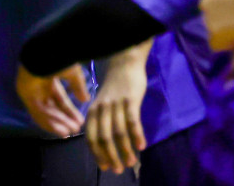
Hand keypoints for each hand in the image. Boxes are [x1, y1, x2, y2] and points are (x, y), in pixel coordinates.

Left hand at [16, 63, 89, 137]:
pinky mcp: (26, 97)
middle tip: (75, 130)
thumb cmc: (59, 59)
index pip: (61, 99)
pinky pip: (37, 113)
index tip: (79, 121)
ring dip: (57, 123)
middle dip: (64, 119)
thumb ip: (78, 87)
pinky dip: (48, 122)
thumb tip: (86, 99)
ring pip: (46, 112)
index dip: (69, 111)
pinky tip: (59, 129)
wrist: (45, 52)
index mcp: (51, 79)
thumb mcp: (73, 73)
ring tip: (68, 133)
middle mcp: (41, 87)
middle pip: (53, 108)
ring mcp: (33, 92)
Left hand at [86, 45, 148, 172]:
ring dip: (125, 150)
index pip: (91, 138)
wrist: (125, 63)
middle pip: (104, 138)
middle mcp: (102, 108)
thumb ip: (101, 121)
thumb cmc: (115, 86)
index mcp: (92, 111)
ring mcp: (116, 104)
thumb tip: (104, 147)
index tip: (106, 167)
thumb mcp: (102, 103)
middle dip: (111, 156)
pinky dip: (136, 135)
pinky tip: (142, 146)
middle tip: (119, 170)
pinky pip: (132, 121)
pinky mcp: (130, 99)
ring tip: (132, 162)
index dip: (98, 154)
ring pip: (119, 132)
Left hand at [200, 0, 233, 50]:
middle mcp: (205, 2)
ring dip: (227, 34)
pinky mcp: (213, 32)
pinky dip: (226, 46)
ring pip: (214, 31)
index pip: (213, 2)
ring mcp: (207, 18)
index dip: (226, 9)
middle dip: (224, 22)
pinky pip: (216, 45)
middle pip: (212, 17)